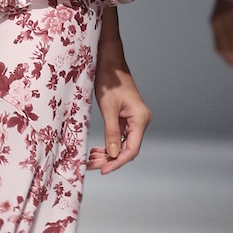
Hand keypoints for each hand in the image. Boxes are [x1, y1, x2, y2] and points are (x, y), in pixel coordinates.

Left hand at [88, 38, 151, 173]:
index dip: (117, 162)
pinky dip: (109, 144)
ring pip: (123, 144)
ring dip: (109, 153)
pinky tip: (98, 150)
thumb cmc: (109, 80)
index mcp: (140, 119)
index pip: (131, 149)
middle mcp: (141, 121)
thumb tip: (112, 155)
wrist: (110, 62)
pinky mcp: (127, 117)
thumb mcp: (108, 108)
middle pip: (128, 149)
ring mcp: (134, 120)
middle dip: (110, 159)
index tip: (103, 170)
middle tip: (91, 165)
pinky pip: (120, 136)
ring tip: (92, 159)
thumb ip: (111, 132)